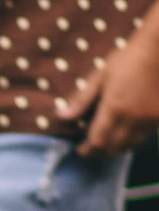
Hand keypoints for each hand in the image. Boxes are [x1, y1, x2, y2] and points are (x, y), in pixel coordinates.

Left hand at [55, 22, 158, 156]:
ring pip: (130, 146)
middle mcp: (133, 119)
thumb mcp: (100, 76)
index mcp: (114, 108)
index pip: (98, 141)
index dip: (87, 149)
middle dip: (99, 152)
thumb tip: (61, 116)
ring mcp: (149, 120)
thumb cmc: (127, 58)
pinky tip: (124, 133)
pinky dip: (131, 141)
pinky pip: (144, 138)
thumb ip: (81, 100)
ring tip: (105, 143)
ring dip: (116, 148)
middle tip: (90, 148)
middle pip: (113, 148)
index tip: (79, 149)